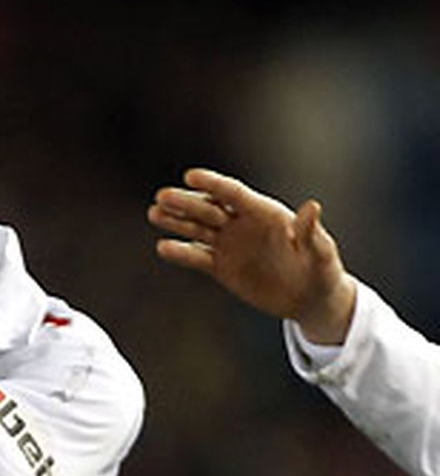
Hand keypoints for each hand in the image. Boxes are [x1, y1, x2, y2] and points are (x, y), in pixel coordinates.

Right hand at [149, 168, 356, 343]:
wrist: (309, 299)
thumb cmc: (321, 271)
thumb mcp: (321, 253)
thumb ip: (311, 232)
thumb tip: (311, 207)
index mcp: (266, 214)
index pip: (235, 194)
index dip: (213, 185)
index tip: (190, 176)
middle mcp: (243, 225)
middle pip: (210, 208)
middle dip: (186, 202)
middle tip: (162, 197)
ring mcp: (230, 244)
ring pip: (197, 228)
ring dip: (176, 221)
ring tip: (154, 213)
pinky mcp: (221, 266)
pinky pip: (196, 256)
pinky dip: (181, 252)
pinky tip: (163, 247)